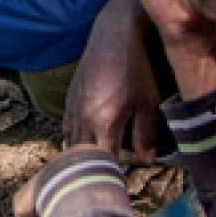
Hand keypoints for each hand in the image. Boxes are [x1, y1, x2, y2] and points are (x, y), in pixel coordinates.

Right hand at [64, 0, 159, 161]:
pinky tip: (84, 142)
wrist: (113, 36)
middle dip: (94, 168)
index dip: (113, 173)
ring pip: (70, 142)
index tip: (122, 180)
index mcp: (104, 123)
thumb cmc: (135, 69)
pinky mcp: (69, 97)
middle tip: (106, 176)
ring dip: (81, 156)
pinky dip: (74, 139)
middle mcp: (83, 118)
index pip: (104, 161)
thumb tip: (148, 161)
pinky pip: (67, 127)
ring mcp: (73, 107)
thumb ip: (147, 134)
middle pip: (82, 156)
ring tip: (92, 166)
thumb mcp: (148, 102)